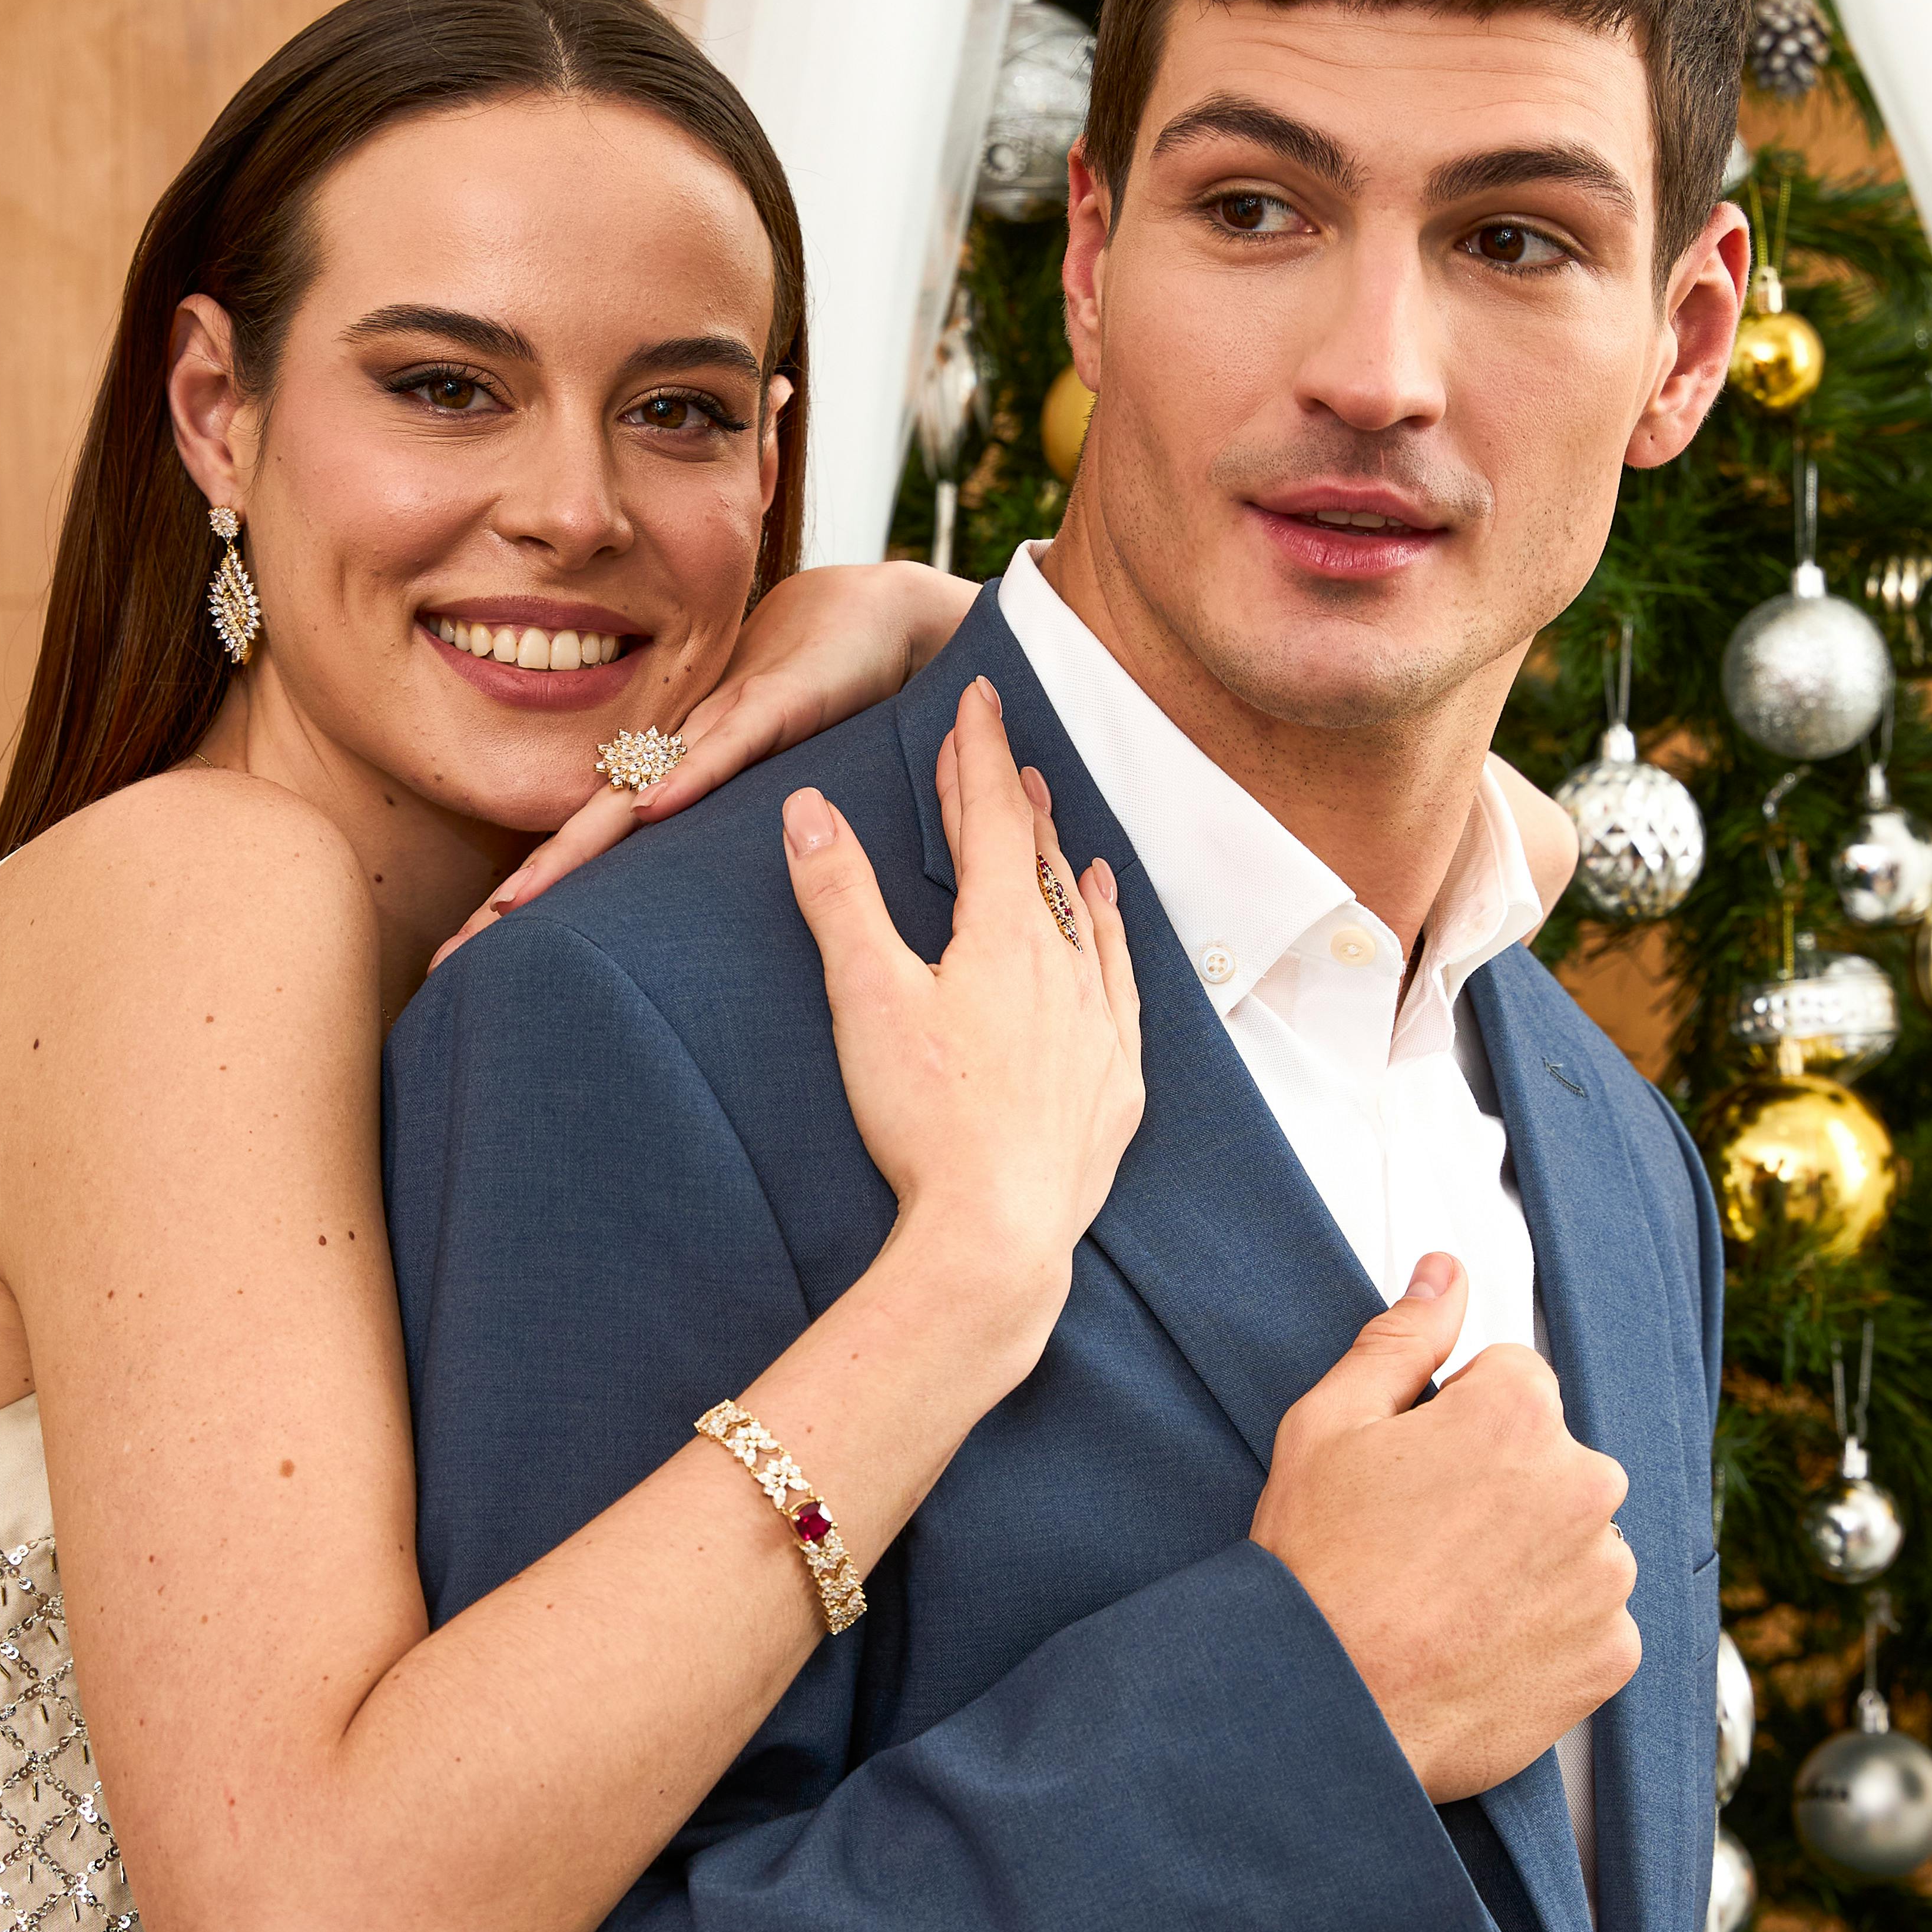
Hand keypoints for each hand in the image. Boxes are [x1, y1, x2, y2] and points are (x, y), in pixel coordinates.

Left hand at [433, 562, 976, 961]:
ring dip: (572, 850)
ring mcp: (719, 730)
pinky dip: (688, 775)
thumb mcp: (762, 785)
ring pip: (632, 796)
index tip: (461, 963)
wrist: (874, 616)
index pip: (585, 849)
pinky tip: (649, 808)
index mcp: (668, 780)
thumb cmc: (818, 701)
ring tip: (511, 906)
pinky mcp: (777, 704)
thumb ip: (719, 831)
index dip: (526, 902)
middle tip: (450, 957)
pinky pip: (727, 746)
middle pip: (583, 836)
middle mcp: (675, 758)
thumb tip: (683, 918)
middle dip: (518, 899)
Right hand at [780, 679, 1142, 1373]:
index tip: (976, 696)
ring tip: (1057, 822)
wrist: (997, 1234)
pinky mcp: (1113, 1083)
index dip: (977, 753)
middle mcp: (1062, 968)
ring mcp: (1096, 1026)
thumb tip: (809, 810)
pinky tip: (1105, 921)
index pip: (990, 820)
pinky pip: (1122, 984)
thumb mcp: (867, 997)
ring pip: (1084, 918)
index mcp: (1002, 937)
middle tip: (1000, 747)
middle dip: (1013, 796)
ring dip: (1063, 862)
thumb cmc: (927, 1120)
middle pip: (1036, 860)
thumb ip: (839, 898)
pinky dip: (1110, 937)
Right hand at [1250, 1254, 1637, 1802]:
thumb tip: (1444, 1274)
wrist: (1323, 1707)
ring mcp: (1606, 1575)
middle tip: (1421, 1546)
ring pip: (1576, 1543)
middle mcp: (1584, 1484)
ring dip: (1529, 1562)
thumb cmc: (1315, 1568)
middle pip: (1553, 1463)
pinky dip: (1547, 1633)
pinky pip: (1592, 1623)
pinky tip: (1477, 1645)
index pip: (1513, 1383)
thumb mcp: (1328, 1426)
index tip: (1412, 1480)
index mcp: (1520, 1413)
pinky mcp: (1613, 1654)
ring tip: (1447, 1602)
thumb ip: (1401, 1339)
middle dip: (1500, 1492)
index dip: (1452, 1428)